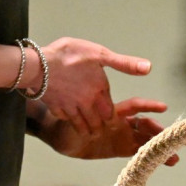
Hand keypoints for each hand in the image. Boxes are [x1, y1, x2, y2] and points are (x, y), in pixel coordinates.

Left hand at [28, 97, 178, 164]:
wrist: (58, 136)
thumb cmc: (66, 118)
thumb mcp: (76, 110)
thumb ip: (87, 109)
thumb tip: (94, 108)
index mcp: (113, 111)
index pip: (135, 106)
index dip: (148, 106)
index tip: (163, 107)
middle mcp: (120, 122)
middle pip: (144, 126)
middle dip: (159, 132)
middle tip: (173, 140)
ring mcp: (120, 136)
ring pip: (144, 141)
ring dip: (159, 148)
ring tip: (175, 158)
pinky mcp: (118, 149)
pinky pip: (137, 153)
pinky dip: (149, 158)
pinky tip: (162, 163)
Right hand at [35, 37, 149, 133]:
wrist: (37, 65)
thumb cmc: (69, 55)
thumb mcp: (100, 54)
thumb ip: (124, 63)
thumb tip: (148, 68)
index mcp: (100, 90)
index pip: (112, 113)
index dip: (114, 118)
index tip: (116, 121)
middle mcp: (87, 103)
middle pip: (98, 124)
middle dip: (102, 127)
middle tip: (104, 129)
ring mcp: (70, 108)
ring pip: (82, 126)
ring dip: (87, 129)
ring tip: (90, 131)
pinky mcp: (55, 108)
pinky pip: (64, 119)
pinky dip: (68, 121)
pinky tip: (68, 118)